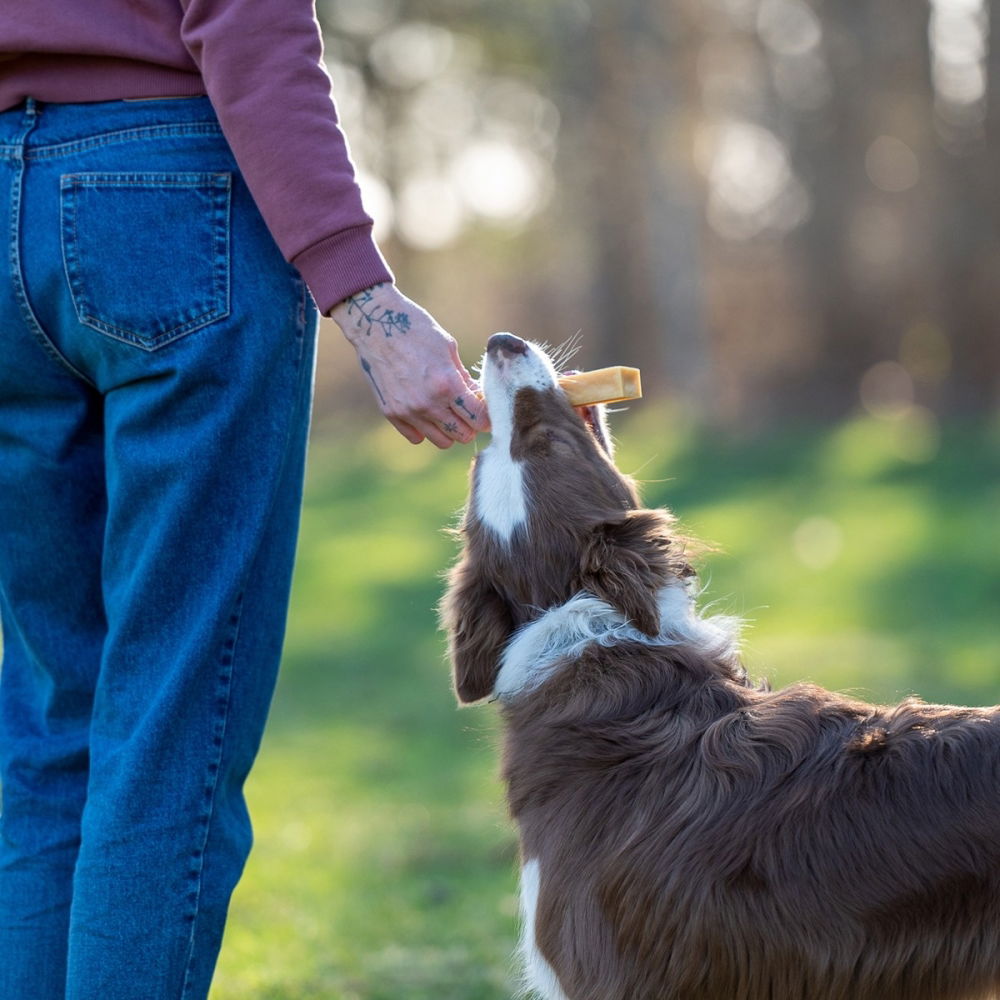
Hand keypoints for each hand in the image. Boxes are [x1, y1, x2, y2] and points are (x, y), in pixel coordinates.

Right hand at [331, 283, 488, 447]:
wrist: (374, 323)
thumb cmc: (416, 329)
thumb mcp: (448, 348)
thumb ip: (464, 378)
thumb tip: (477, 398)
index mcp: (447, 384)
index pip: (479, 419)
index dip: (487, 416)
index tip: (485, 409)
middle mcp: (428, 403)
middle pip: (463, 435)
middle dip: (471, 425)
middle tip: (467, 410)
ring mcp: (408, 411)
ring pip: (442, 442)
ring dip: (450, 430)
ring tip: (448, 412)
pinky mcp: (391, 413)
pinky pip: (417, 437)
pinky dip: (425, 429)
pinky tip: (425, 411)